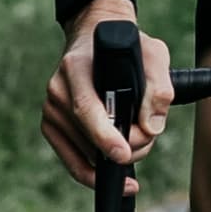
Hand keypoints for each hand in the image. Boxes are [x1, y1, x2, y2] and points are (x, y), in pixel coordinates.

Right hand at [41, 3, 176, 187]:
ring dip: (114, 159)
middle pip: (88, 138)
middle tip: (148, 139)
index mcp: (76, 67)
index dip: (104, 135)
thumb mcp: (153, 55)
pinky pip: (72, 161)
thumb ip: (159, 87)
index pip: (86, 107)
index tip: (123, 153)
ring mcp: (50, 109)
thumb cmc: (128, 48)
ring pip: (84, 155)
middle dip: (125, 149)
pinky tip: (115, 171)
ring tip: (136, 140)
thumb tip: (150, 127)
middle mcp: (57, 89)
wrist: (97, 40)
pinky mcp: (50, 126)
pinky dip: (95, 170)